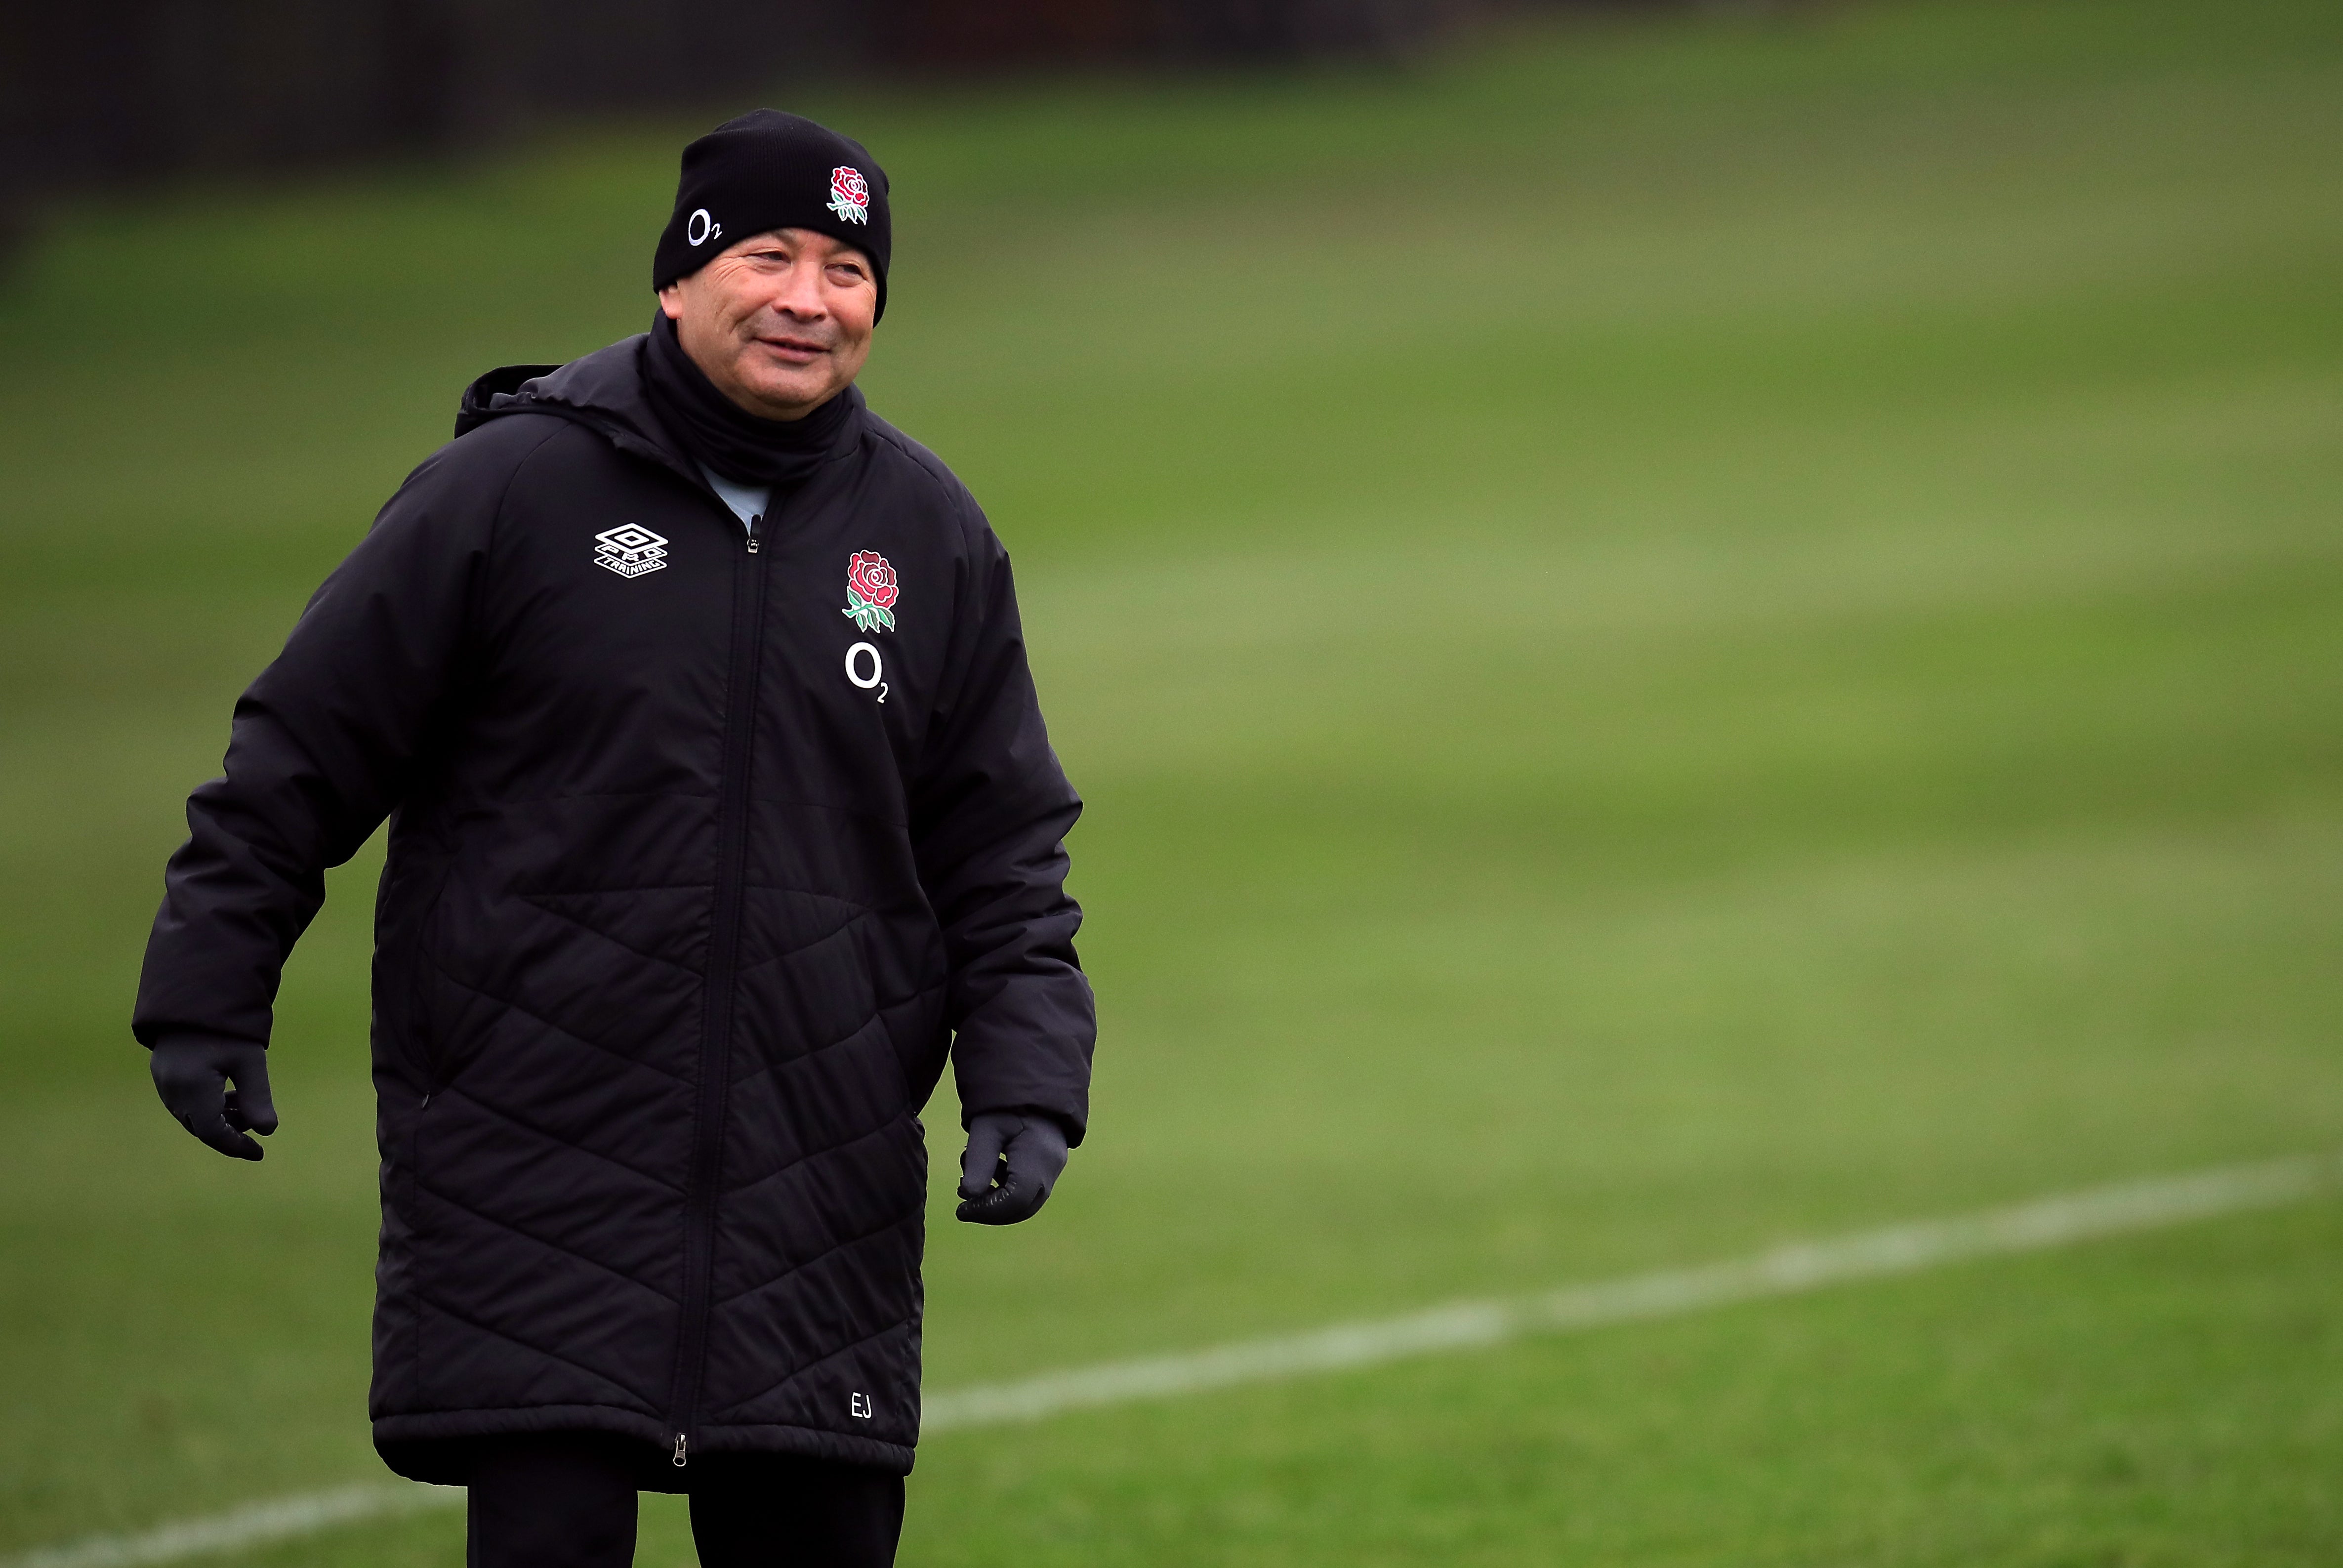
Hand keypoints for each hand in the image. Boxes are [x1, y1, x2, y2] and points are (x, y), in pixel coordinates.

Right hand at [150, 1035, 277, 1160]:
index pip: (212, 1133)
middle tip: (255, 1131)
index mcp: (192, 1087)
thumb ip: (257, 1096)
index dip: (236, 1146)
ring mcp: (163, 1082)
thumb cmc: (228, 1027)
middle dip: (229, 1133)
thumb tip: (268, 1131)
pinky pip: (184, 1102)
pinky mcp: (162, 1074)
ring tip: (245, 1106)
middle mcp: (171, 1089)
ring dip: (219, 1119)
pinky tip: (228, 1095)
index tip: (259, 1153)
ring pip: (191, 1116)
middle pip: (200, 1127)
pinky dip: (206, 1106)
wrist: (196, 995)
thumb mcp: (250, 1060)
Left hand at [956, 1110, 1068, 1224]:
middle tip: (964, 1207)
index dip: (987, 1211)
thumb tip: (967, 1196)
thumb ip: (978, 1162)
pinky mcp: (1051, 1164)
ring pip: (1028, 1201)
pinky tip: (990, 1170)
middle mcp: (1052, 1166)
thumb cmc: (1005, 1103)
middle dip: (991, 1211)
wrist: (1032, 1078)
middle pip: (1023, 1207)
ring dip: (998, 1200)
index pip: (1015, 1200)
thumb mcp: (986, 1127)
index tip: (961, 1209)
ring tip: (972, 1181)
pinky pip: (1031, 1189)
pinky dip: (1007, 1190)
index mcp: (1038, 1156)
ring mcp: (1055, 1166)